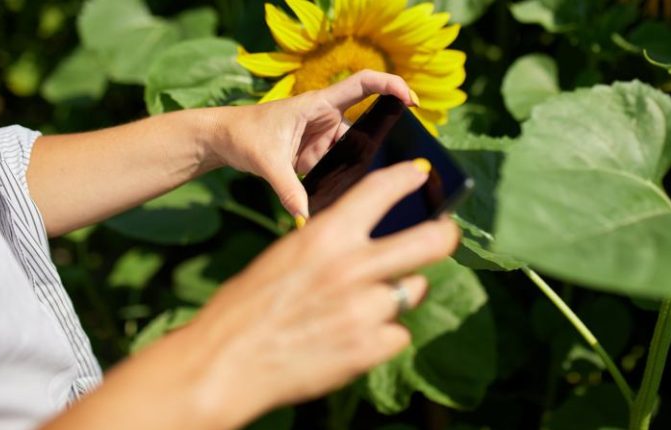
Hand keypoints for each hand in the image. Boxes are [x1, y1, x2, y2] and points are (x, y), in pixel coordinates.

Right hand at [187, 160, 459, 428]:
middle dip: (445, 235)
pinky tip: (354, 337)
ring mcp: (365, 309)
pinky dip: (382, 335)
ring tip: (366, 304)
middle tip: (445, 235)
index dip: (408, 177)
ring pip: (413, 290)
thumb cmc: (248, 305)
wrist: (225, 362)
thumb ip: (330, 244)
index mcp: (325, 236)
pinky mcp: (369, 348)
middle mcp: (352, 267)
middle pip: (431, 241)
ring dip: (398, 294)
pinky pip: (398, 333)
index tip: (422, 174)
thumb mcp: (286, 257)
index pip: (381, 190)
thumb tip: (366, 238)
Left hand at [206, 70, 417, 217]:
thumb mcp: (267, 162)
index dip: (390, 85)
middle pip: (365, 126)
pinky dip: (343, 179)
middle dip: (381, 142)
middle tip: (402, 161)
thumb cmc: (243, 134)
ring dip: (359, 167)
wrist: (222, 140)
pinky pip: (339, 166)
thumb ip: (288, 190)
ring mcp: (323, 138)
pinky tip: (348, 194)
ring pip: (354, 152)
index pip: (363, 84)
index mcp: (318, 104)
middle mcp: (326, 118)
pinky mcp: (316, 155)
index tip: (411, 99)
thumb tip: (306, 217)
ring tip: (368, 187)